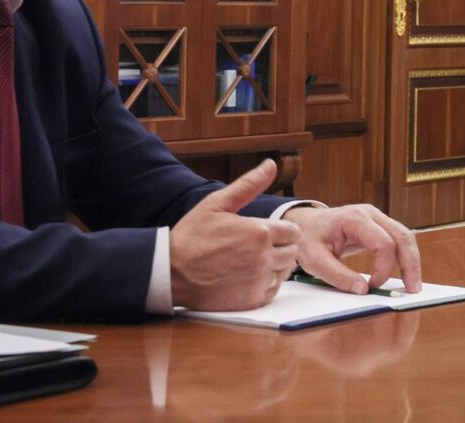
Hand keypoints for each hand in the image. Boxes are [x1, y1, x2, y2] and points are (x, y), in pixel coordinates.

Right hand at [169, 159, 300, 310]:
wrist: (171, 272)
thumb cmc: (192, 235)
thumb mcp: (217, 203)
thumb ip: (248, 185)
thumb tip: (271, 165)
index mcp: (260, 231)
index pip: (294, 232)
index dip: (284, 231)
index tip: (270, 232)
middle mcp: (264, 257)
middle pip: (292, 252)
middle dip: (281, 247)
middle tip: (259, 246)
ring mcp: (258, 280)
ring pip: (285, 272)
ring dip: (275, 265)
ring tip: (252, 260)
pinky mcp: (251, 300)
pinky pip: (273, 290)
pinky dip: (265, 283)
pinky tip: (247, 276)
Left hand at [283, 203, 422, 294]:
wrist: (304, 223)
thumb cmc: (308, 238)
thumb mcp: (314, 260)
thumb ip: (337, 276)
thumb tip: (363, 290)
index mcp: (355, 219)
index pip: (383, 243)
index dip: (384, 268)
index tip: (373, 286)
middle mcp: (370, 214)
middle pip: (402, 236)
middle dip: (411, 264)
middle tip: (414, 289)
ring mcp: (376, 218)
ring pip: (405, 237)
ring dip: (411, 261)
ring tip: (413, 284)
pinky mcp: (378, 226)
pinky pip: (398, 239)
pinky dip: (404, 257)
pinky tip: (406, 273)